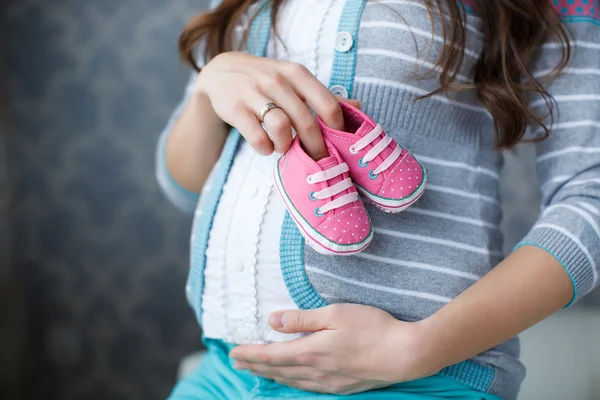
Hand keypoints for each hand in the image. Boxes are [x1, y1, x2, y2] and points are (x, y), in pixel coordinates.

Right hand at [196, 52, 360, 158]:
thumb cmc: (267, 81)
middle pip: (306, 121)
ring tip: (284, 149)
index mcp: (297, 73)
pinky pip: (257, 137)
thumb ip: (323, 96)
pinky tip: (265, 147)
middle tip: (316, 160)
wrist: (221, 73)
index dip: (336, 129)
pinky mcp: (235, 108)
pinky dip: (265, 148)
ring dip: (287, 146)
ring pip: (281, 128)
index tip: (337, 144)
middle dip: (315, 147)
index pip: (327, 103)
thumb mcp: (294, 81)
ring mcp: (254, 93)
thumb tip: (358, 107)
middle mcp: (277, 80)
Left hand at [229, 304, 435, 394]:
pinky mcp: (343, 387)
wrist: (405, 354)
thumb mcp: (334, 314)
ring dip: (272, 376)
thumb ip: (301, 319)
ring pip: (292, 381)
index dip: (250, 355)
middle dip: (255, 366)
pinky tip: (293, 382)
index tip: (233, 353)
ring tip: (259, 372)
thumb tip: (272, 321)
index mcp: (311, 351)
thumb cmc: (372, 327)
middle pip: (278, 371)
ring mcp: (330, 382)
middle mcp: (316, 371)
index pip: (271, 355)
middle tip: (237, 364)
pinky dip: (293, 384)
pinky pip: (309, 388)